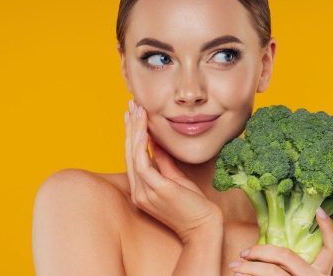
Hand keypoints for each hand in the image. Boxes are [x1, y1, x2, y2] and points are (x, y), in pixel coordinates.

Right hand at [124, 100, 221, 242]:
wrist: (203, 228)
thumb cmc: (193, 206)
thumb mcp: (176, 179)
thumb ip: (164, 162)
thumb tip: (156, 142)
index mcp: (141, 190)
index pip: (132, 157)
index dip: (131, 135)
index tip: (132, 115)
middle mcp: (138, 192)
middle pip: (129, 153)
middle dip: (129, 127)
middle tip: (131, 105)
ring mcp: (144, 192)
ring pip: (133, 155)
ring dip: (134, 130)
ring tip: (137, 110)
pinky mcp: (156, 190)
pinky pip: (142, 163)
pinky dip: (141, 144)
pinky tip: (144, 129)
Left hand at [229, 207, 332, 275]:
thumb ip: (295, 265)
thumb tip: (269, 247)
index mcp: (323, 273)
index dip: (329, 228)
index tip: (319, 210)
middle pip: (286, 257)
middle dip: (260, 251)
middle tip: (244, 252)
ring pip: (272, 274)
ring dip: (248, 268)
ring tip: (235, 266)